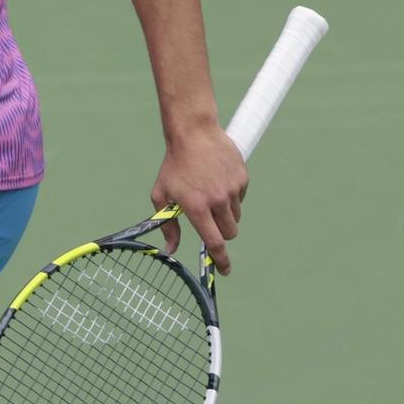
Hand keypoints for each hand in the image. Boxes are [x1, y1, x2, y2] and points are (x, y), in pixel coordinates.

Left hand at [151, 126, 247, 275]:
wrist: (194, 133)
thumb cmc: (174, 166)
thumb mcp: (161, 195)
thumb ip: (167, 224)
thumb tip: (169, 249)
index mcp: (196, 207)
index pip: (214, 242)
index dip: (220, 260)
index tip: (224, 270)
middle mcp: (217, 200)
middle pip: (229, 233)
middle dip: (221, 234)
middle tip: (210, 222)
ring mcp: (232, 189)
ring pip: (235, 217)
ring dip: (225, 215)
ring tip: (210, 196)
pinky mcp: (242, 178)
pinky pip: (240, 199)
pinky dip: (231, 197)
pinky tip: (218, 181)